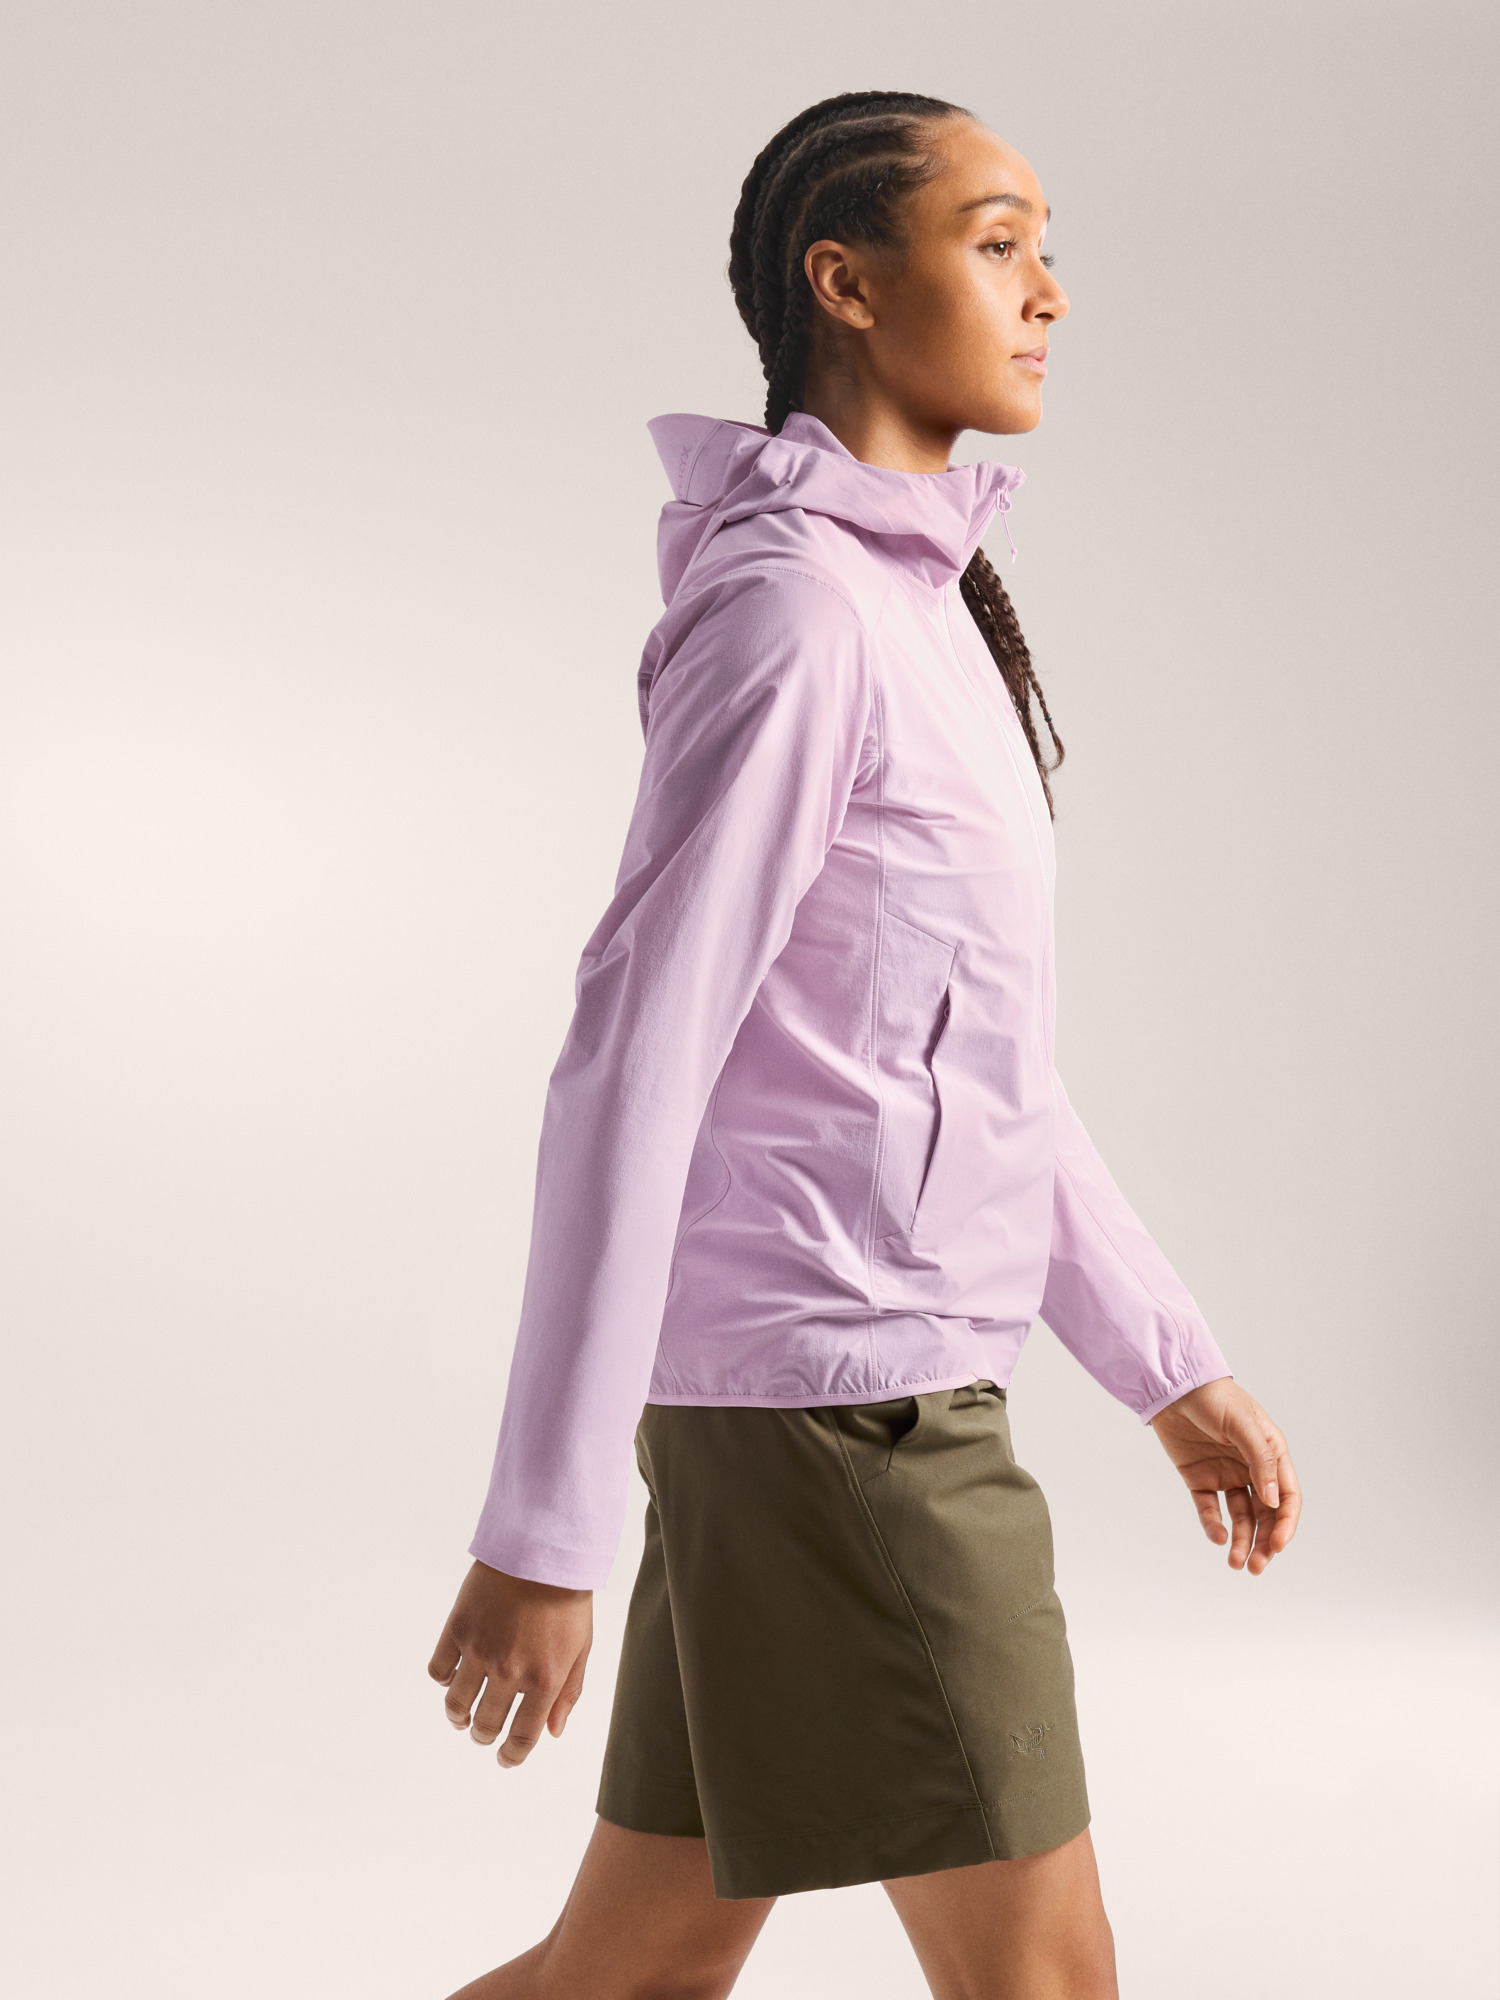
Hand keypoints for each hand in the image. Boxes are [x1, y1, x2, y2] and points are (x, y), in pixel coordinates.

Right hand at [427, 1559, 592, 1766]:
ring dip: (458, 1717)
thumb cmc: (566, 1598)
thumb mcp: (581, 1647)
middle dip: (483, 1736)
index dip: (511, 1757)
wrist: (541, 1548)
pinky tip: (452, 1677)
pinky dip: (443, 1680)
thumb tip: (553, 1733)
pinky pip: (438, 1670)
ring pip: (456, 1706)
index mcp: (544, 1680)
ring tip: (461, 1716)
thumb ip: (568, 1693)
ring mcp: (480, 1652)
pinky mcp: (457, 1629)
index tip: (505, 1760)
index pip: (522, 1738)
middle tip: (482, 1733)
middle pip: (486, 1726)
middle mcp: (509, 1672)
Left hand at [1150, 1377, 1300, 1574]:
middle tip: (1257, 1567)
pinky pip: (1210, 1508)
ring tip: (1236, 1563)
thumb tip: (1275, 1501)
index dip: (1285, 1523)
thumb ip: (1261, 1461)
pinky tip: (1217, 1537)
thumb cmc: (1214, 1397)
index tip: (1277, 1545)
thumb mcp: (1243, 1425)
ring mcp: (1226, 1474)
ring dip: (1242, 1541)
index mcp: (1271, 1454)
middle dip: (1264, 1542)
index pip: (1287, 1497)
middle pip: (1265, 1514)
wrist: (1173, 1386)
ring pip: (1240, 1517)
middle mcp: (1251, 1468)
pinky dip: (1214, 1525)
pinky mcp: (1199, 1478)